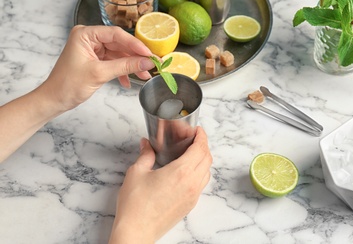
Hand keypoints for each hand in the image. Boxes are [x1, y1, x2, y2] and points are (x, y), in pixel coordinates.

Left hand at [0, 25, 155, 161]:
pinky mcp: (95, 60)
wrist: (54, 100)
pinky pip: (114, 62)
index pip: (116, 34)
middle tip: (152, 64)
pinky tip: (128, 82)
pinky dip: (122, 71)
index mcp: (85, 34)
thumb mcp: (100, 73)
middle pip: (119, 44)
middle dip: (135, 56)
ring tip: (145, 75)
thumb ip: (125, 66)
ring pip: (119, 54)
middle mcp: (89, 38)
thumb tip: (147, 62)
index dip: (135, 44)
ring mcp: (93, 50)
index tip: (149, 54)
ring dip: (131, 66)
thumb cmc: (68, 85)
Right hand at [109, 127, 211, 242]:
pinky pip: (202, 184)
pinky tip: (187, 171)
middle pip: (207, 159)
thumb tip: (146, 144)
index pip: (200, 148)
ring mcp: (193, 196)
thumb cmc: (136, 204)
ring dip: (203, 159)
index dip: (201, 136)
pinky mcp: (190, 205)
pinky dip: (200, 172)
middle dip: (203, 145)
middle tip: (193, 139)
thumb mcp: (137, 173)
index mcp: (181, 172)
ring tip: (191, 153)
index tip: (198, 130)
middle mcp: (192, 183)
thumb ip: (145, 155)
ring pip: (207, 172)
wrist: (137, 231)